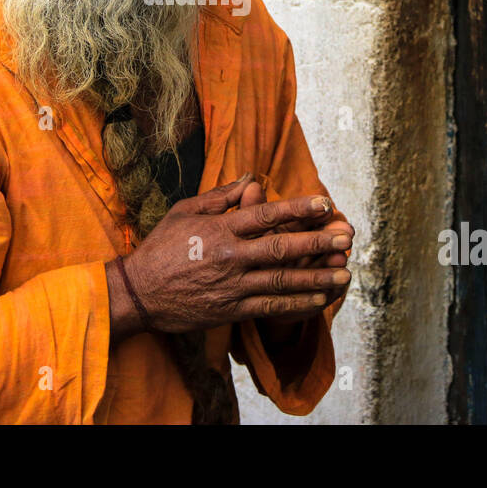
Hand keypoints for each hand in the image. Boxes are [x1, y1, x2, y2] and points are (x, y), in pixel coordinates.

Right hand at [108, 176, 351, 338]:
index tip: (325, 204)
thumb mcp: (186, 211)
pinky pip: (271, 307)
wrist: (139, 293)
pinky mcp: (232, 310)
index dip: (298, 208)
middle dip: (317, 242)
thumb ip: (221, 196)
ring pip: (282, 280)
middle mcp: (230, 256)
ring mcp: (232, 285)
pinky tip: (319, 299)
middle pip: (281, 248)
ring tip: (345, 272)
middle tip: (347, 236)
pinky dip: (297, 304)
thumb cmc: (162, 247)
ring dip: (317, 277)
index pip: (266, 215)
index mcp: (221, 229)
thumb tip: (251, 178)